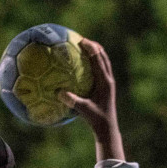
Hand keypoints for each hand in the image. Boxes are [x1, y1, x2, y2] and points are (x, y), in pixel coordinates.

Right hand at [62, 38, 123, 159]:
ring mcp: (108, 82)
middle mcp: (108, 79)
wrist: (107, 127)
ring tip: (84, 47)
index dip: (91, 48)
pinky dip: (94, 63)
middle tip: (82, 39)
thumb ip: (72, 101)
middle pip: (103, 56)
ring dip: (95, 53)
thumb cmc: (96, 119)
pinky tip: (83, 64)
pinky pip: (100, 70)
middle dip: (94, 46)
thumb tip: (58, 92)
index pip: (98, 59)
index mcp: (104, 82)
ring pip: (103, 62)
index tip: (81, 40)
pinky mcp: (106, 86)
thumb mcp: (84, 110)